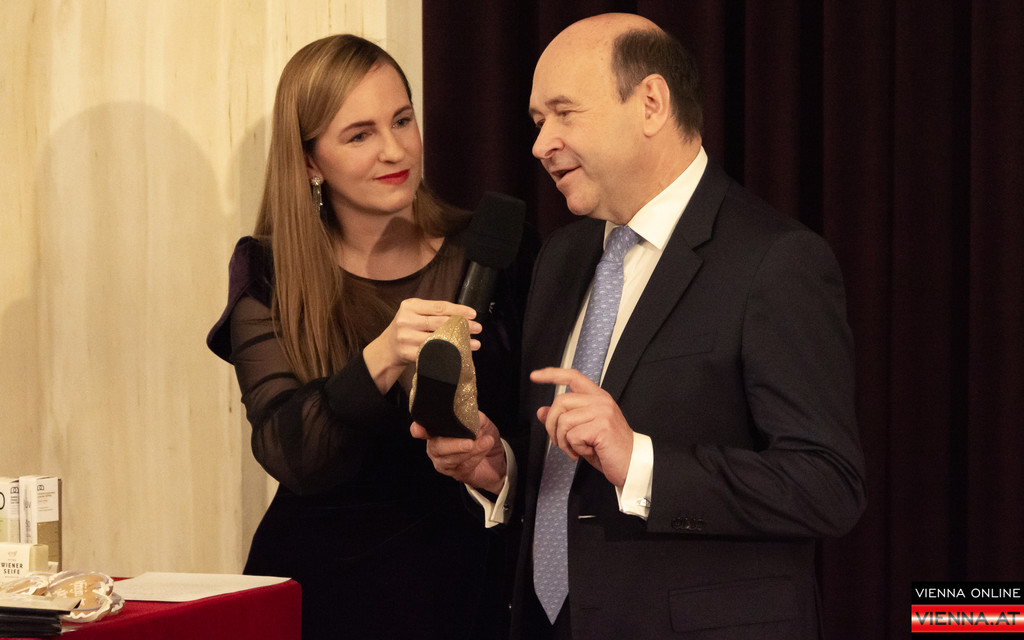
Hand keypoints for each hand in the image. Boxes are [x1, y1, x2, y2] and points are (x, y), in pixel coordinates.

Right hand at [364, 298, 480, 392]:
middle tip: (478, 328)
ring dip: (459, 342)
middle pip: (440, 322)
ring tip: (475, 343)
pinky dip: (449, 353)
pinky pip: (433, 353)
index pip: (439, 307)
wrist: (387, 349)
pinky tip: (460, 353)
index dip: (458, 310)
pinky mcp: (408, 353)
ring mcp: (406, 338)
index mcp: (410, 306)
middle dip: (462, 325)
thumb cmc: (407, 328)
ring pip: (438, 339)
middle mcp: (406, 320)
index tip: (473, 313)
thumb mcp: (414, 314)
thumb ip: (432, 312)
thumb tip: (463, 315)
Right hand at [410, 412, 506, 494]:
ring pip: (449, 459)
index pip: (423, 430)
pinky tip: (484, 450)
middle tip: (470, 442)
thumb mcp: (482, 422)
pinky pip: (462, 466)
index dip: (418, 429)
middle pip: (436, 447)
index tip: (419, 430)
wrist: (497, 458)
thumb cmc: (484, 438)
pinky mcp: (455, 473)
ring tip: (485, 442)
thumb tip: (469, 413)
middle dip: (453, 444)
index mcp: (439, 431)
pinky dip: (475, 457)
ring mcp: (444, 462)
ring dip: (469, 451)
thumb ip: (473, 416)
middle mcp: (437, 447)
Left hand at [530, 367, 633, 487]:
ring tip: (576, 450)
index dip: (552, 374)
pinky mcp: (602, 426)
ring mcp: (602, 412)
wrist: (632, 465)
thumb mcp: (581, 432)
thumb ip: (562, 418)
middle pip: (560, 402)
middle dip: (551, 426)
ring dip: (563, 441)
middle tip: (560, 442)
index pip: (572, 377)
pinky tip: (587, 452)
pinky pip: (572, 436)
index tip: (535, 376)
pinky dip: (574, 449)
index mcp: (597, 397)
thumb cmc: (608, 449)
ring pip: (563, 421)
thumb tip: (541, 411)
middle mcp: (600, 400)